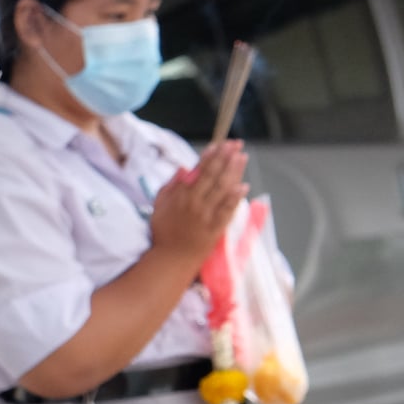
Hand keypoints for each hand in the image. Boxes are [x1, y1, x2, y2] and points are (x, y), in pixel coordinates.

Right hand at [150, 141, 247, 264]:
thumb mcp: (159, 206)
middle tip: (235, 144)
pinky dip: (235, 198)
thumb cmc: (164, 231)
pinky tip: (243, 186)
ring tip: (242, 157)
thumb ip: (170, 186)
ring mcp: (206, 215)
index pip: (198, 171)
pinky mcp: (216, 228)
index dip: (209, 156)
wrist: (171, 259)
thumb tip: (184, 168)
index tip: (218, 144)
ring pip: (222, 189)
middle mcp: (194, 203)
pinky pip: (227, 210)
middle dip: (225, 157)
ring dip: (233, 171)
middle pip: (213, 175)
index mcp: (181, 196)